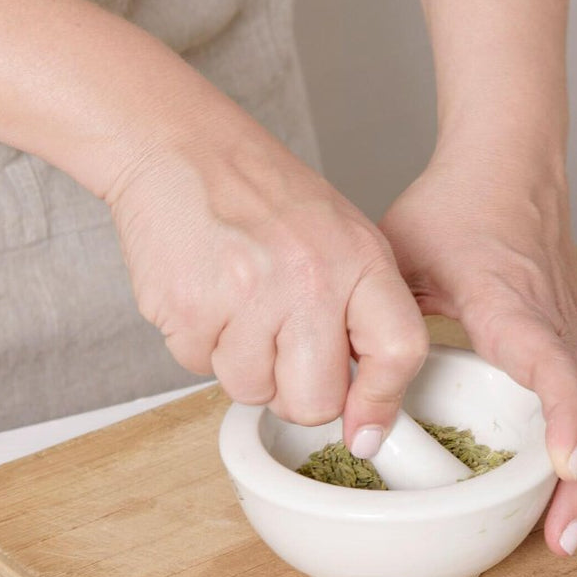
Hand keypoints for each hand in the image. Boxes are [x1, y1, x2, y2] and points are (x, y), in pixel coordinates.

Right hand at [108, 95, 428, 451]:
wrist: (178, 145)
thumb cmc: (260, 192)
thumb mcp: (338, 236)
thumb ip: (361, 312)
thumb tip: (366, 410)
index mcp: (359, 259)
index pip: (399, 352)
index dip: (382, 403)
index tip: (365, 430)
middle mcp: (310, 280)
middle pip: (317, 401)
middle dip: (296, 394)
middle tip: (280, 347)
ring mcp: (248, 297)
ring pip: (253, 392)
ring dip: (243, 365)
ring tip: (237, 304)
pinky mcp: (192, 310)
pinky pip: (200, 368)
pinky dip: (200, 343)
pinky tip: (205, 293)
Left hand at [380, 148, 576, 555]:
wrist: (508, 160)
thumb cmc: (451, 207)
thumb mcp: (394, 257)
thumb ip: (370, 328)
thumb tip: (347, 408)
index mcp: (511, 306)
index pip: (555, 366)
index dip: (567, 418)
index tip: (567, 469)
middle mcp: (560, 324)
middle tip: (559, 541)